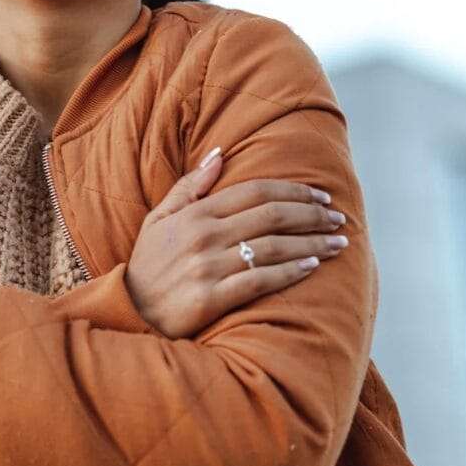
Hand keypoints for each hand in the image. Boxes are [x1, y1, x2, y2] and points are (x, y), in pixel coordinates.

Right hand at [125, 147, 348, 339]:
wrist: (127, 312)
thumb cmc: (148, 263)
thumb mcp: (159, 217)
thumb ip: (190, 186)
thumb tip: (220, 154)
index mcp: (195, 213)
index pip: (255, 192)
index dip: (293, 190)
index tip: (321, 194)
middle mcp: (204, 236)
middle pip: (271, 216)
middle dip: (312, 214)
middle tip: (338, 217)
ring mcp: (208, 267)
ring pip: (272, 248)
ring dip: (311, 243)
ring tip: (338, 242)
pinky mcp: (211, 298)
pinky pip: (260, 281)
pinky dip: (290, 272)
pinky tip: (312, 267)